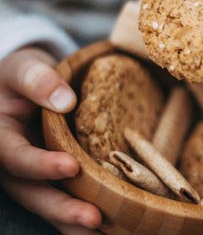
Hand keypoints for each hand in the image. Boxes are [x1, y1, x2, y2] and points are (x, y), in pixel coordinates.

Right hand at [0, 48, 101, 233]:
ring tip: (104, 233)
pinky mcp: (53, 179)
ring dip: (74, 222)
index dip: (40, 165)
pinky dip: (83, 219)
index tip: (70, 166)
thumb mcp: (26, 69)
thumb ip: (39, 81)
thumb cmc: (24, 76)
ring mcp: (34, 175)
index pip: (16, 156)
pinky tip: (108, 228)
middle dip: (62, 208)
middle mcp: (15, 164)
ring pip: (49, 205)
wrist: (29, 85)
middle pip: (33, 193)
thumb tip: (66, 101)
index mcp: (2, 137)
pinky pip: (66, 200)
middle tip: (92, 218)